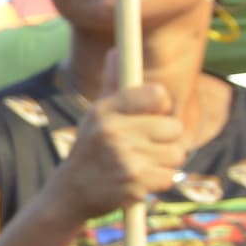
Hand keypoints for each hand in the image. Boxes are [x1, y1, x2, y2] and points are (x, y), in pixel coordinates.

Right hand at [40, 82, 190, 227]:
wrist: (69, 194)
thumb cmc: (90, 149)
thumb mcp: (96, 115)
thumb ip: (113, 84)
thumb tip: (116, 50)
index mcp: (106, 110)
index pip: (158, 94)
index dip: (160, 107)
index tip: (150, 117)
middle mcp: (113, 132)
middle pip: (174, 128)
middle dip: (165, 140)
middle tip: (143, 148)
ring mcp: (124, 158)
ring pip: (176, 154)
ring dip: (163, 163)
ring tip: (138, 166)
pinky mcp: (134, 183)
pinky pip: (169, 177)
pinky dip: (158, 182)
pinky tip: (137, 182)